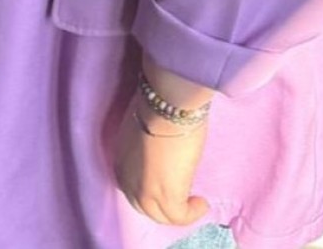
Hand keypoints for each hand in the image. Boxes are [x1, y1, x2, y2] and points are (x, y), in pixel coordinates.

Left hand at [114, 96, 209, 225]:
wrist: (165, 105)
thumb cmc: (158, 105)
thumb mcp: (144, 127)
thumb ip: (147, 143)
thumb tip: (161, 145)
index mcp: (121, 159)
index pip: (131, 185)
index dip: (148, 188)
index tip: (165, 182)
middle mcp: (127, 179)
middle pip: (143, 205)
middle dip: (161, 204)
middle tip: (181, 197)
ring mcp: (145, 191)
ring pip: (160, 215)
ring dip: (177, 212)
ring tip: (194, 202)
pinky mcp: (167, 198)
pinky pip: (179, 217)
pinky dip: (191, 213)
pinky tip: (201, 203)